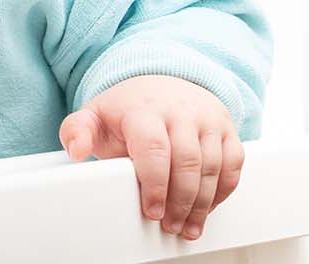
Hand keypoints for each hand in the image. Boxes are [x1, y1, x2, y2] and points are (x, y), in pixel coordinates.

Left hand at [59, 75, 243, 240]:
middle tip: (170, 225)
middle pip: (187, 162)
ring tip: (187, 226)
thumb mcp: (95, 115)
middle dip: (180, 201)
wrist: (160, 82)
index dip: (155, 184)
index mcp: (144, 109)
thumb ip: (77, 131)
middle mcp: (180, 111)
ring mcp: (206, 119)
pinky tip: (207, 207)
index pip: (154, 148)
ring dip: (202, 203)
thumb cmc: (128, 108)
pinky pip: (234, 163)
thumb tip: (75, 149)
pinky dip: (223, 190)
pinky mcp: (227, 128)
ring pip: (213, 166)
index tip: (152, 211)